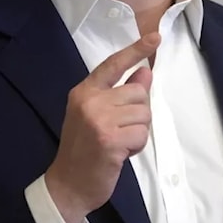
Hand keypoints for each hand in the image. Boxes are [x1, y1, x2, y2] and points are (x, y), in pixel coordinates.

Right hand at [45, 33, 160, 222]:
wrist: (68, 185)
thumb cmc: (84, 150)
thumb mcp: (97, 116)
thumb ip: (119, 94)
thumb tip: (145, 73)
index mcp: (84, 91)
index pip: (113, 64)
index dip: (135, 50)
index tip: (154, 37)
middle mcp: (89, 101)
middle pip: (137, 93)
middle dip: (137, 114)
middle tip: (119, 132)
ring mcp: (98, 119)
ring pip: (143, 114)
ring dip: (137, 132)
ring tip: (118, 143)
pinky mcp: (109, 139)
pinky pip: (142, 134)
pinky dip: (136, 146)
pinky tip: (120, 154)